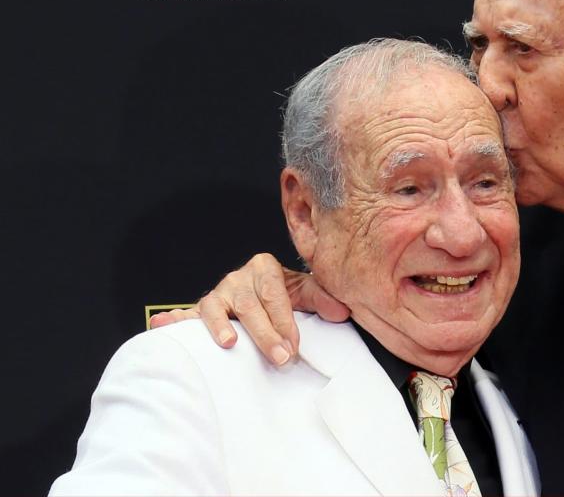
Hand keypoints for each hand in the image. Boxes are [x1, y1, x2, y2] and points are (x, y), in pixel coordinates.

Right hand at [149, 253, 349, 364]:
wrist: (266, 292)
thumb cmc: (286, 295)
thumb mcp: (306, 292)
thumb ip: (323, 299)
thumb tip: (341, 312)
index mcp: (264, 268)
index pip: (275, 295)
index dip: (285, 320)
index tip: (294, 345)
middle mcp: (238, 278)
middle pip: (249, 305)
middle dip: (265, 333)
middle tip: (280, 357)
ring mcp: (218, 294)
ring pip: (214, 308)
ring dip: (219, 326)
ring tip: (229, 343)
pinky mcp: (201, 311)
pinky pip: (185, 315)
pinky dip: (172, 320)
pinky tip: (160, 326)